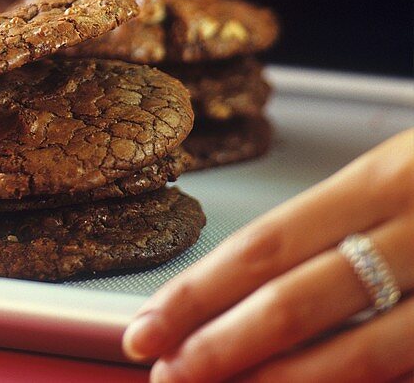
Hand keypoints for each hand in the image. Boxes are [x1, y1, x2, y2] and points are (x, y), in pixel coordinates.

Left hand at [122, 129, 413, 381]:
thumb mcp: (399, 171)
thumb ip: (335, 221)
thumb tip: (247, 278)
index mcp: (375, 182)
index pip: (262, 243)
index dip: (197, 292)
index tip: (145, 325)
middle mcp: (408, 231)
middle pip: (292, 299)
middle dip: (219, 346)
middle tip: (165, 373)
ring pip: (353, 349)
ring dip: (275, 379)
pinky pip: (400, 364)